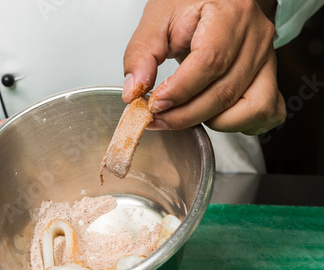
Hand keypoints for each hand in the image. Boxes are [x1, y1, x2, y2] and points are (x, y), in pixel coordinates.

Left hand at [122, 0, 285, 134]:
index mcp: (229, 15)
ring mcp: (266, 59)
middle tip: (157, 118)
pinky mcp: (269, 76)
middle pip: (225, 92)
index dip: (180, 91)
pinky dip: (240, 123)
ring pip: (251, 108)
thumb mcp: (157, 19)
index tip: (154, 105)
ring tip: (187, 112)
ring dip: (214, 121)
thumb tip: (134, 92)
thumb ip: (141, 54)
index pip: (210, 62)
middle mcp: (255, 38)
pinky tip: (215, 116)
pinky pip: (268, 112)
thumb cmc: (189, 4)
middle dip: (185, 115)